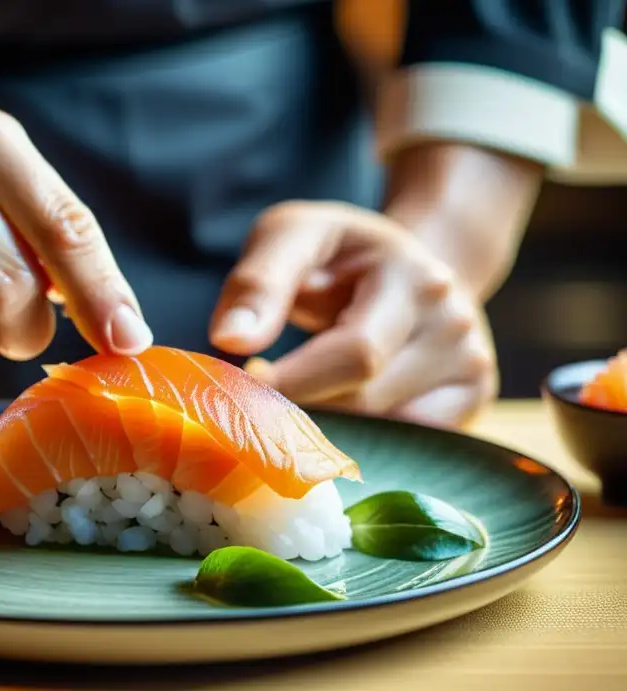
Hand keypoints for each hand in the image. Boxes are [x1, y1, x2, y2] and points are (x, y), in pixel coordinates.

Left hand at [209, 201, 497, 427]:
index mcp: (413, 278)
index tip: (245, 386)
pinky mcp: (474, 398)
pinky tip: (340, 411)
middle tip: (261, 399)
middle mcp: (455, 323)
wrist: (409, 266)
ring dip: (329, 425)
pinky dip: (365, 438)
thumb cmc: (339, 255)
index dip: (294, 381)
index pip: (355, 353)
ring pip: (385, 429)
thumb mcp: (293, 236)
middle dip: (303, 406)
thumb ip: (259, 282)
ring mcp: (471, 364)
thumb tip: (229, 339)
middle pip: (366, 401)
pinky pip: (408, 442)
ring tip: (301, 395)